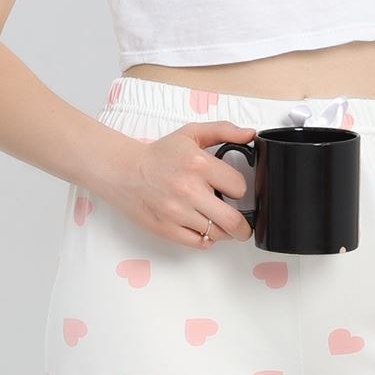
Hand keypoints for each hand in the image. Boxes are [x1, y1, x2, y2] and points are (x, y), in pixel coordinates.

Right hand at [100, 120, 257, 247]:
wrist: (124, 171)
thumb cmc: (158, 155)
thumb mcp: (191, 134)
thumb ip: (224, 130)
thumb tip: (249, 134)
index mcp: (199, 164)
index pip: (239, 188)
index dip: (239, 190)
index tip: (234, 190)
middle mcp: (189, 190)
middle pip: (233, 220)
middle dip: (244, 226)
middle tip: (243, 225)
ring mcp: (177, 212)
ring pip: (217, 234)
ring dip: (223, 231)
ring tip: (218, 222)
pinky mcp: (167, 229)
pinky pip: (199, 243)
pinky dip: (205, 238)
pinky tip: (202, 227)